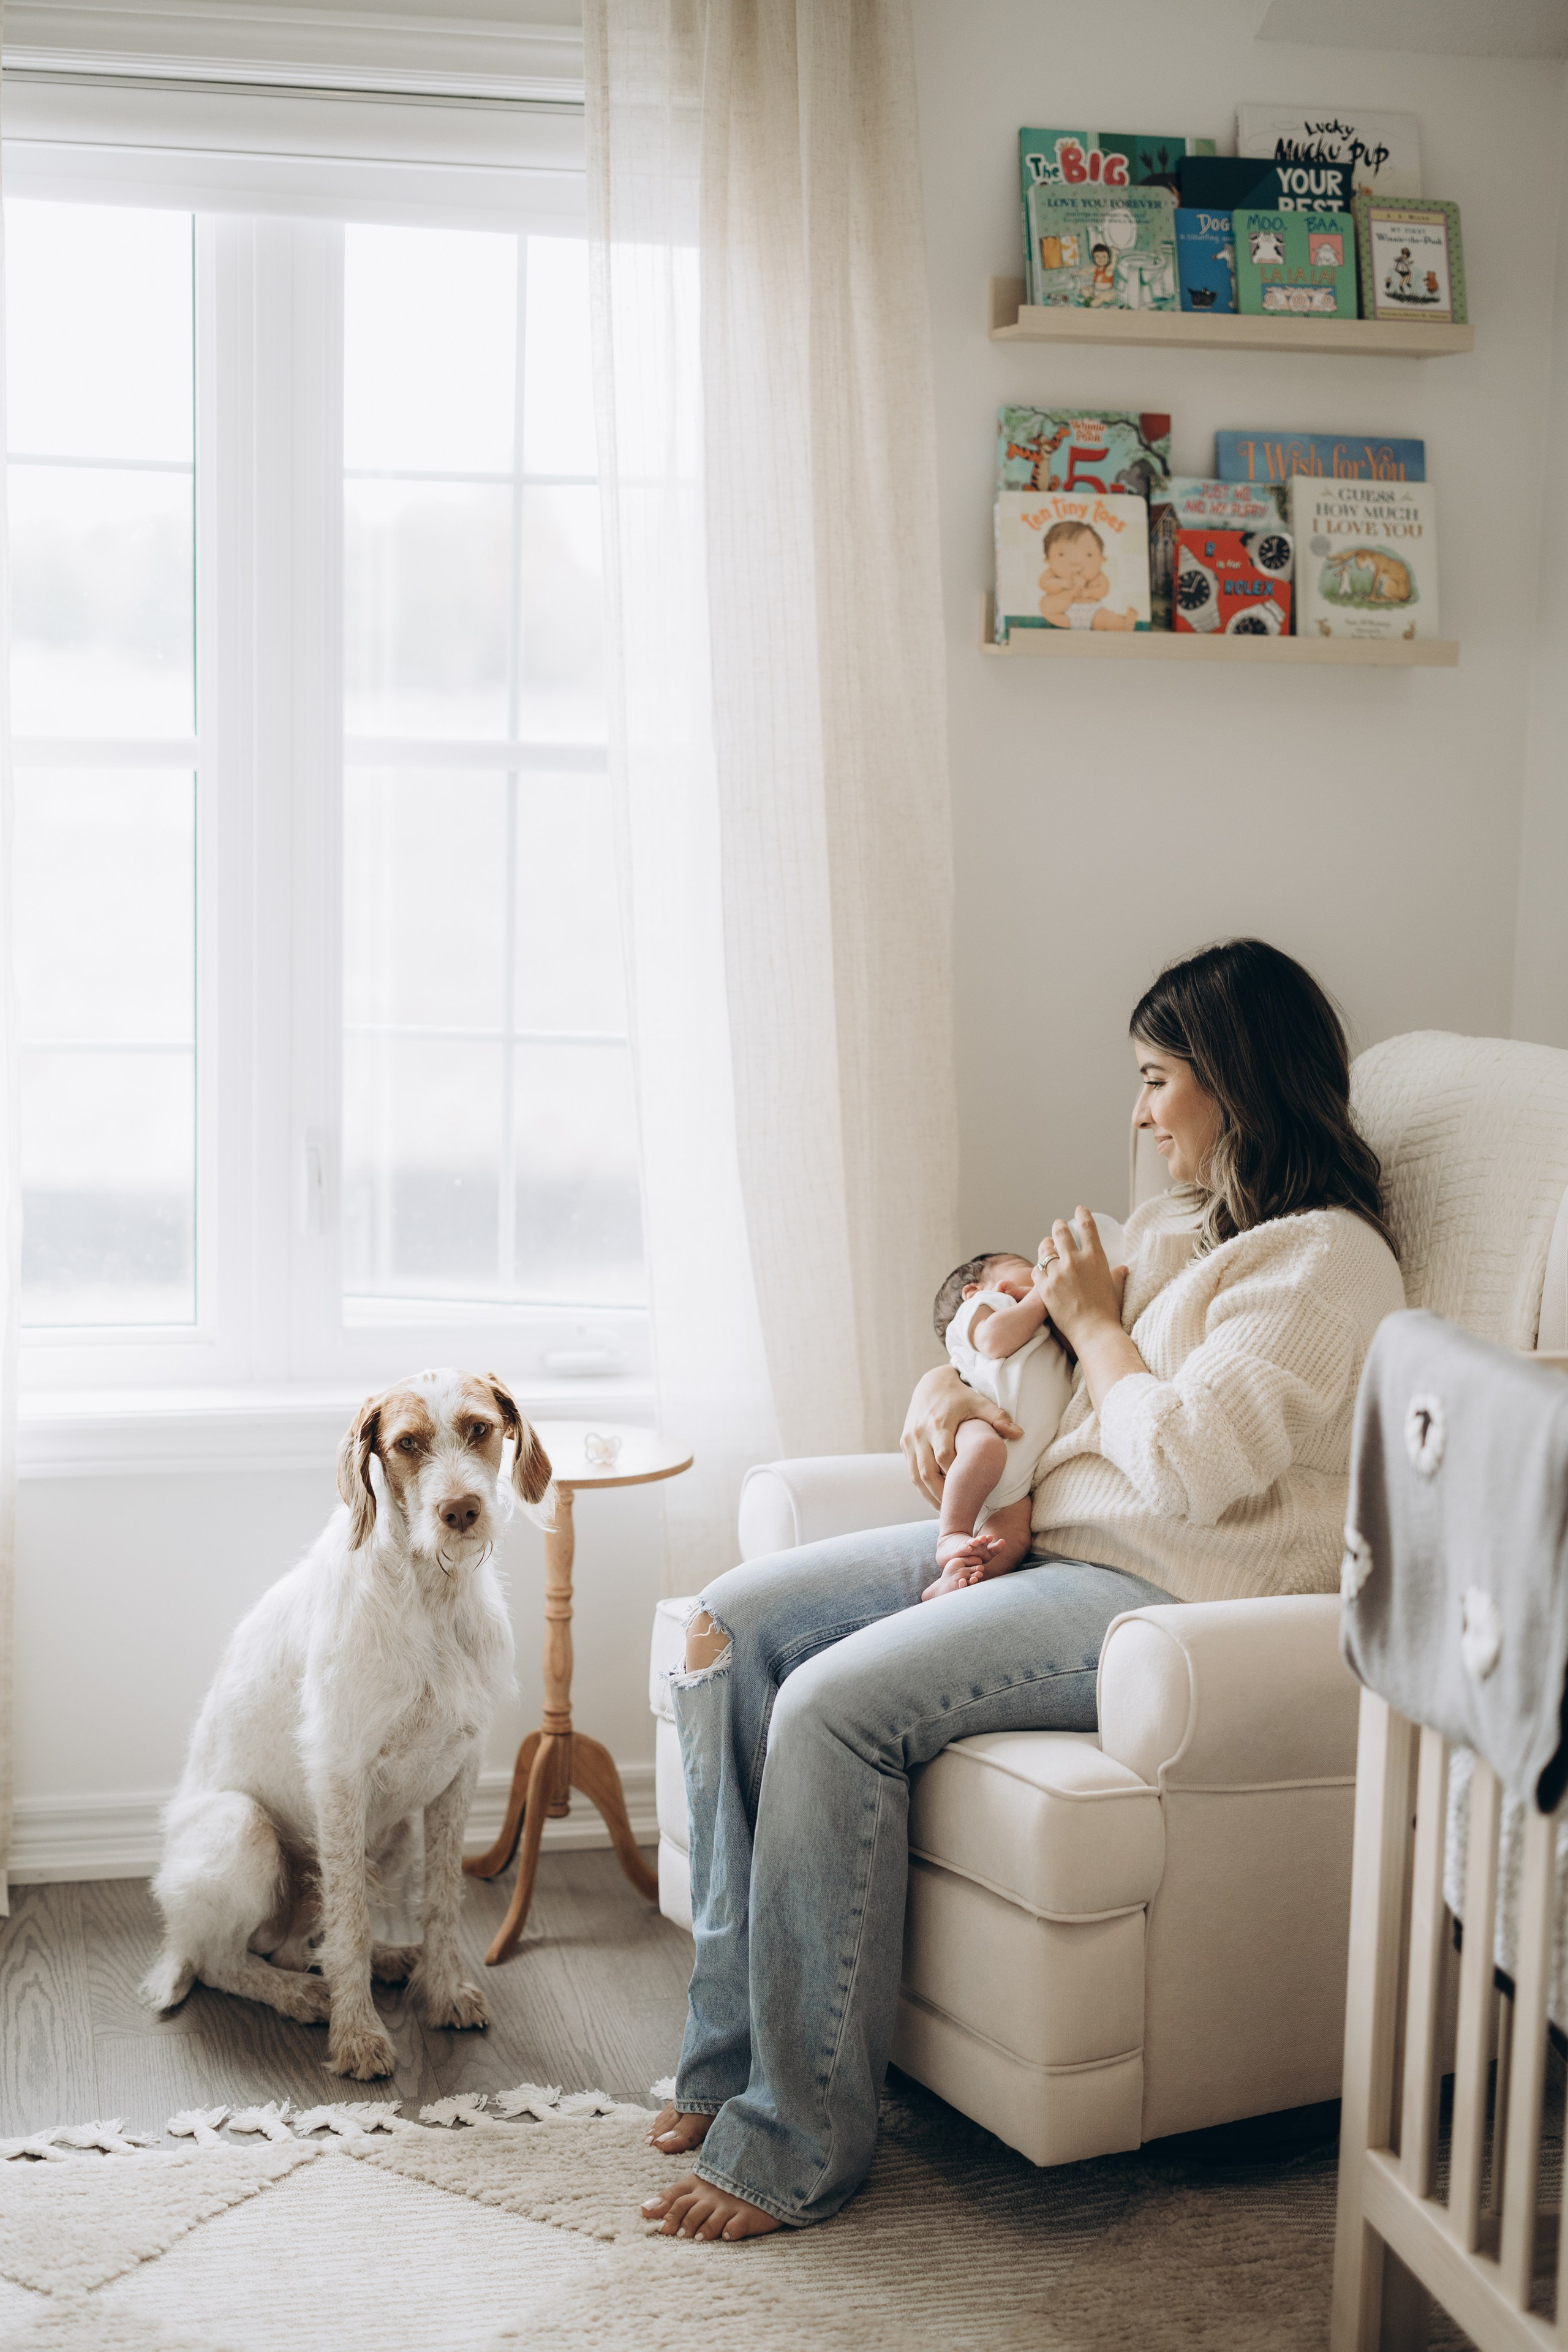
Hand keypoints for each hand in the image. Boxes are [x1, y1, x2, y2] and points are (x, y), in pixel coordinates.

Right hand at [901, 1368, 1023, 1508]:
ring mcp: (909, 1440)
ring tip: (946, 1512)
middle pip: (927, 1472)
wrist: (930, 1383)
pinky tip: (935, 1499)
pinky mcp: (905, 1443)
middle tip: (957, 1512)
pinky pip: (911, 1471)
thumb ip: (998, 1418)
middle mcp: (920, 1433)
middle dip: (941, 1494)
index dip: (954, 1476)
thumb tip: (1020, 1434)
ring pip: (916, 1475)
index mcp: (939, 1424)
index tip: (969, 1493)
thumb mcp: (979, 1402)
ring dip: (929, 1495)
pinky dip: (922, 1487)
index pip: (944, 1456)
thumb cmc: (960, 1395)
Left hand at [1036, 1208, 1128, 1351]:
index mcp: (1095, 1257)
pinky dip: (1039, 1267)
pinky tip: (1041, 1267)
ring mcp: (1058, 1273)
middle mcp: (1075, 1261)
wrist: (1094, 1332)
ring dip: (1046, 1244)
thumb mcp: (1116, 1286)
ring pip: (1045, 1250)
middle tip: (1058, 1226)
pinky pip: (1037, 1270)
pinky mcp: (1044, 1287)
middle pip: (1061, 1232)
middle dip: (1058, 1226)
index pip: (1087, 1227)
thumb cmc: (1109, 1311)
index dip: (1082, 1214)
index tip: (1079, 1210)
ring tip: (1047, 1245)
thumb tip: (1123, 1268)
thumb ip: (1118, 1274)